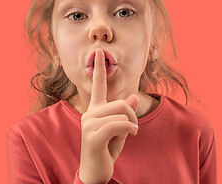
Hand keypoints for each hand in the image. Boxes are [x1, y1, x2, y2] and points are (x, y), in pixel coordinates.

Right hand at [78, 48, 138, 183]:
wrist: (96, 172)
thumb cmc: (107, 150)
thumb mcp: (120, 130)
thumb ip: (124, 114)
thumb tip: (132, 97)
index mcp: (94, 110)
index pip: (97, 86)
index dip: (98, 68)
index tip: (99, 51)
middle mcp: (89, 114)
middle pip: (119, 103)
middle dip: (132, 115)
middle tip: (133, 129)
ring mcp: (88, 124)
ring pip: (120, 113)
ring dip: (131, 125)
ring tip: (128, 135)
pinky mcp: (92, 137)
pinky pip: (118, 125)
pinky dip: (129, 129)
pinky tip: (131, 135)